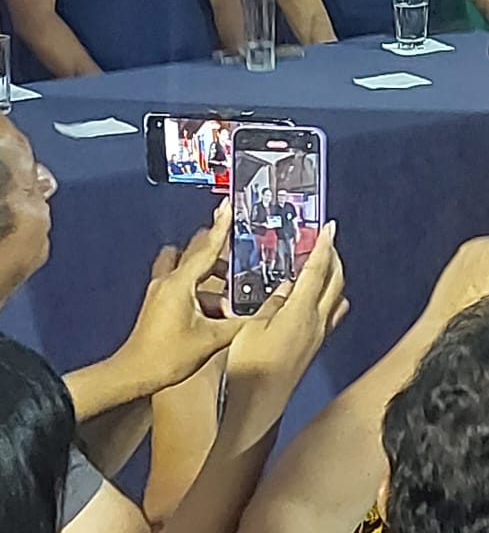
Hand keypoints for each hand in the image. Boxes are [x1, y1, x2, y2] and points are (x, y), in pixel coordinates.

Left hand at [118, 202, 249, 390]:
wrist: (131, 375)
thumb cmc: (168, 356)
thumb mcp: (211, 340)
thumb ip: (239, 323)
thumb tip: (265, 312)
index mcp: (180, 284)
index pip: (206, 248)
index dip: (220, 227)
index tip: (228, 206)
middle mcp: (168, 281)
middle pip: (194, 252)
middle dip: (215, 247)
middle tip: (236, 249)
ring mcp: (160, 291)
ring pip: (186, 267)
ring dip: (206, 269)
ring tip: (228, 283)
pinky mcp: (158, 303)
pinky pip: (181, 282)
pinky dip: (198, 285)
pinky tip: (215, 304)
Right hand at [220, 222, 347, 448]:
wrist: (259, 406)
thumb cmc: (249, 366)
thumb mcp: (251, 327)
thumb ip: (271, 303)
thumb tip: (286, 286)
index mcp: (301, 311)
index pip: (318, 270)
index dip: (324, 246)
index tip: (329, 227)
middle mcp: (317, 321)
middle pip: (335, 281)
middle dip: (332, 258)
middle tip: (323, 242)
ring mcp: (319, 335)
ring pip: (336, 298)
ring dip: (333, 278)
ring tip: (320, 266)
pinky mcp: (315, 347)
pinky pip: (331, 315)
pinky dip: (329, 298)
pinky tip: (316, 299)